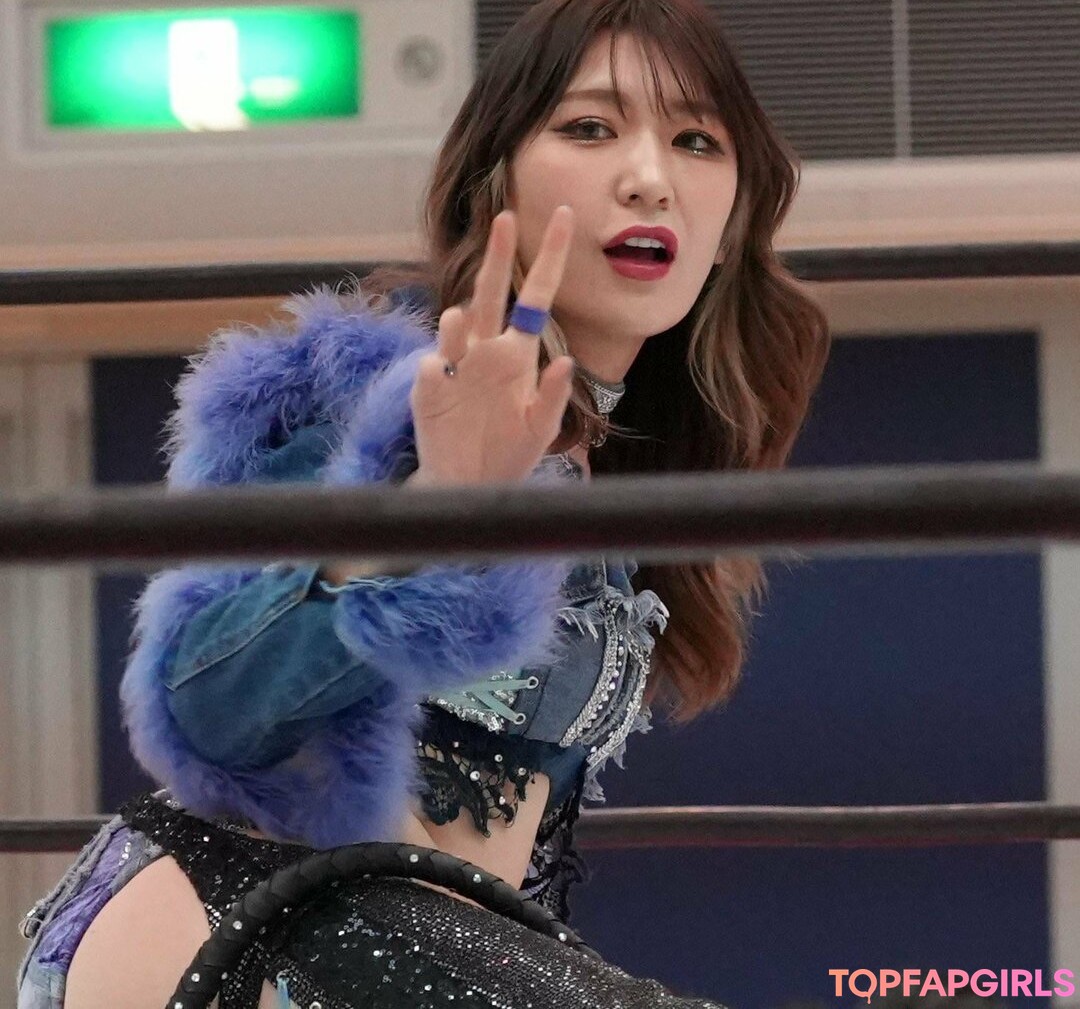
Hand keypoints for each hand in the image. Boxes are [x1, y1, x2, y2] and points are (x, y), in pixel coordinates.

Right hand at [409, 207, 575, 485]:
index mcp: (517, 354)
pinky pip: (433, 368)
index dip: (549, 258)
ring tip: (459, 320)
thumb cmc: (510, 453)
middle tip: (504, 217)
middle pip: (490, 293)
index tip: (563, 216)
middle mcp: (485, 351)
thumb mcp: (541, 429)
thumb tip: (567, 362)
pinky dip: (439, 369)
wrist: (470, 486)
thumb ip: (552, 397)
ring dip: (457, 322)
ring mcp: (455, 366)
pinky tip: (444, 382)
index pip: (535, 297)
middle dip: (497, 257)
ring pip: (455, 326)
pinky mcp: (428, 388)